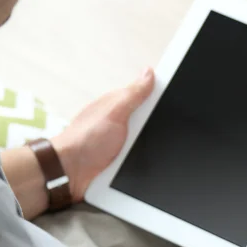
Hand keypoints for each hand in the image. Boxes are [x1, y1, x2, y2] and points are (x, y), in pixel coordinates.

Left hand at [52, 68, 154, 201]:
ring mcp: (122, 141)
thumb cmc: (86, 140)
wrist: (70, 173)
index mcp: (120, 105)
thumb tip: (149, 72)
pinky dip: (145, 162)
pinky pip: (142, 157)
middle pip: (152, 120)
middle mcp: (122, 121)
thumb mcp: (114, 112)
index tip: (176, 103)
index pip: (149, 96)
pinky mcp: (122, 160)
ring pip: (149, 141)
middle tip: (150, 134)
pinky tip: (145, 164)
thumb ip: (133, 94)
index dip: (163, 98)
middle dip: (159, 128)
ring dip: (152, 149)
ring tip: (145, 153)